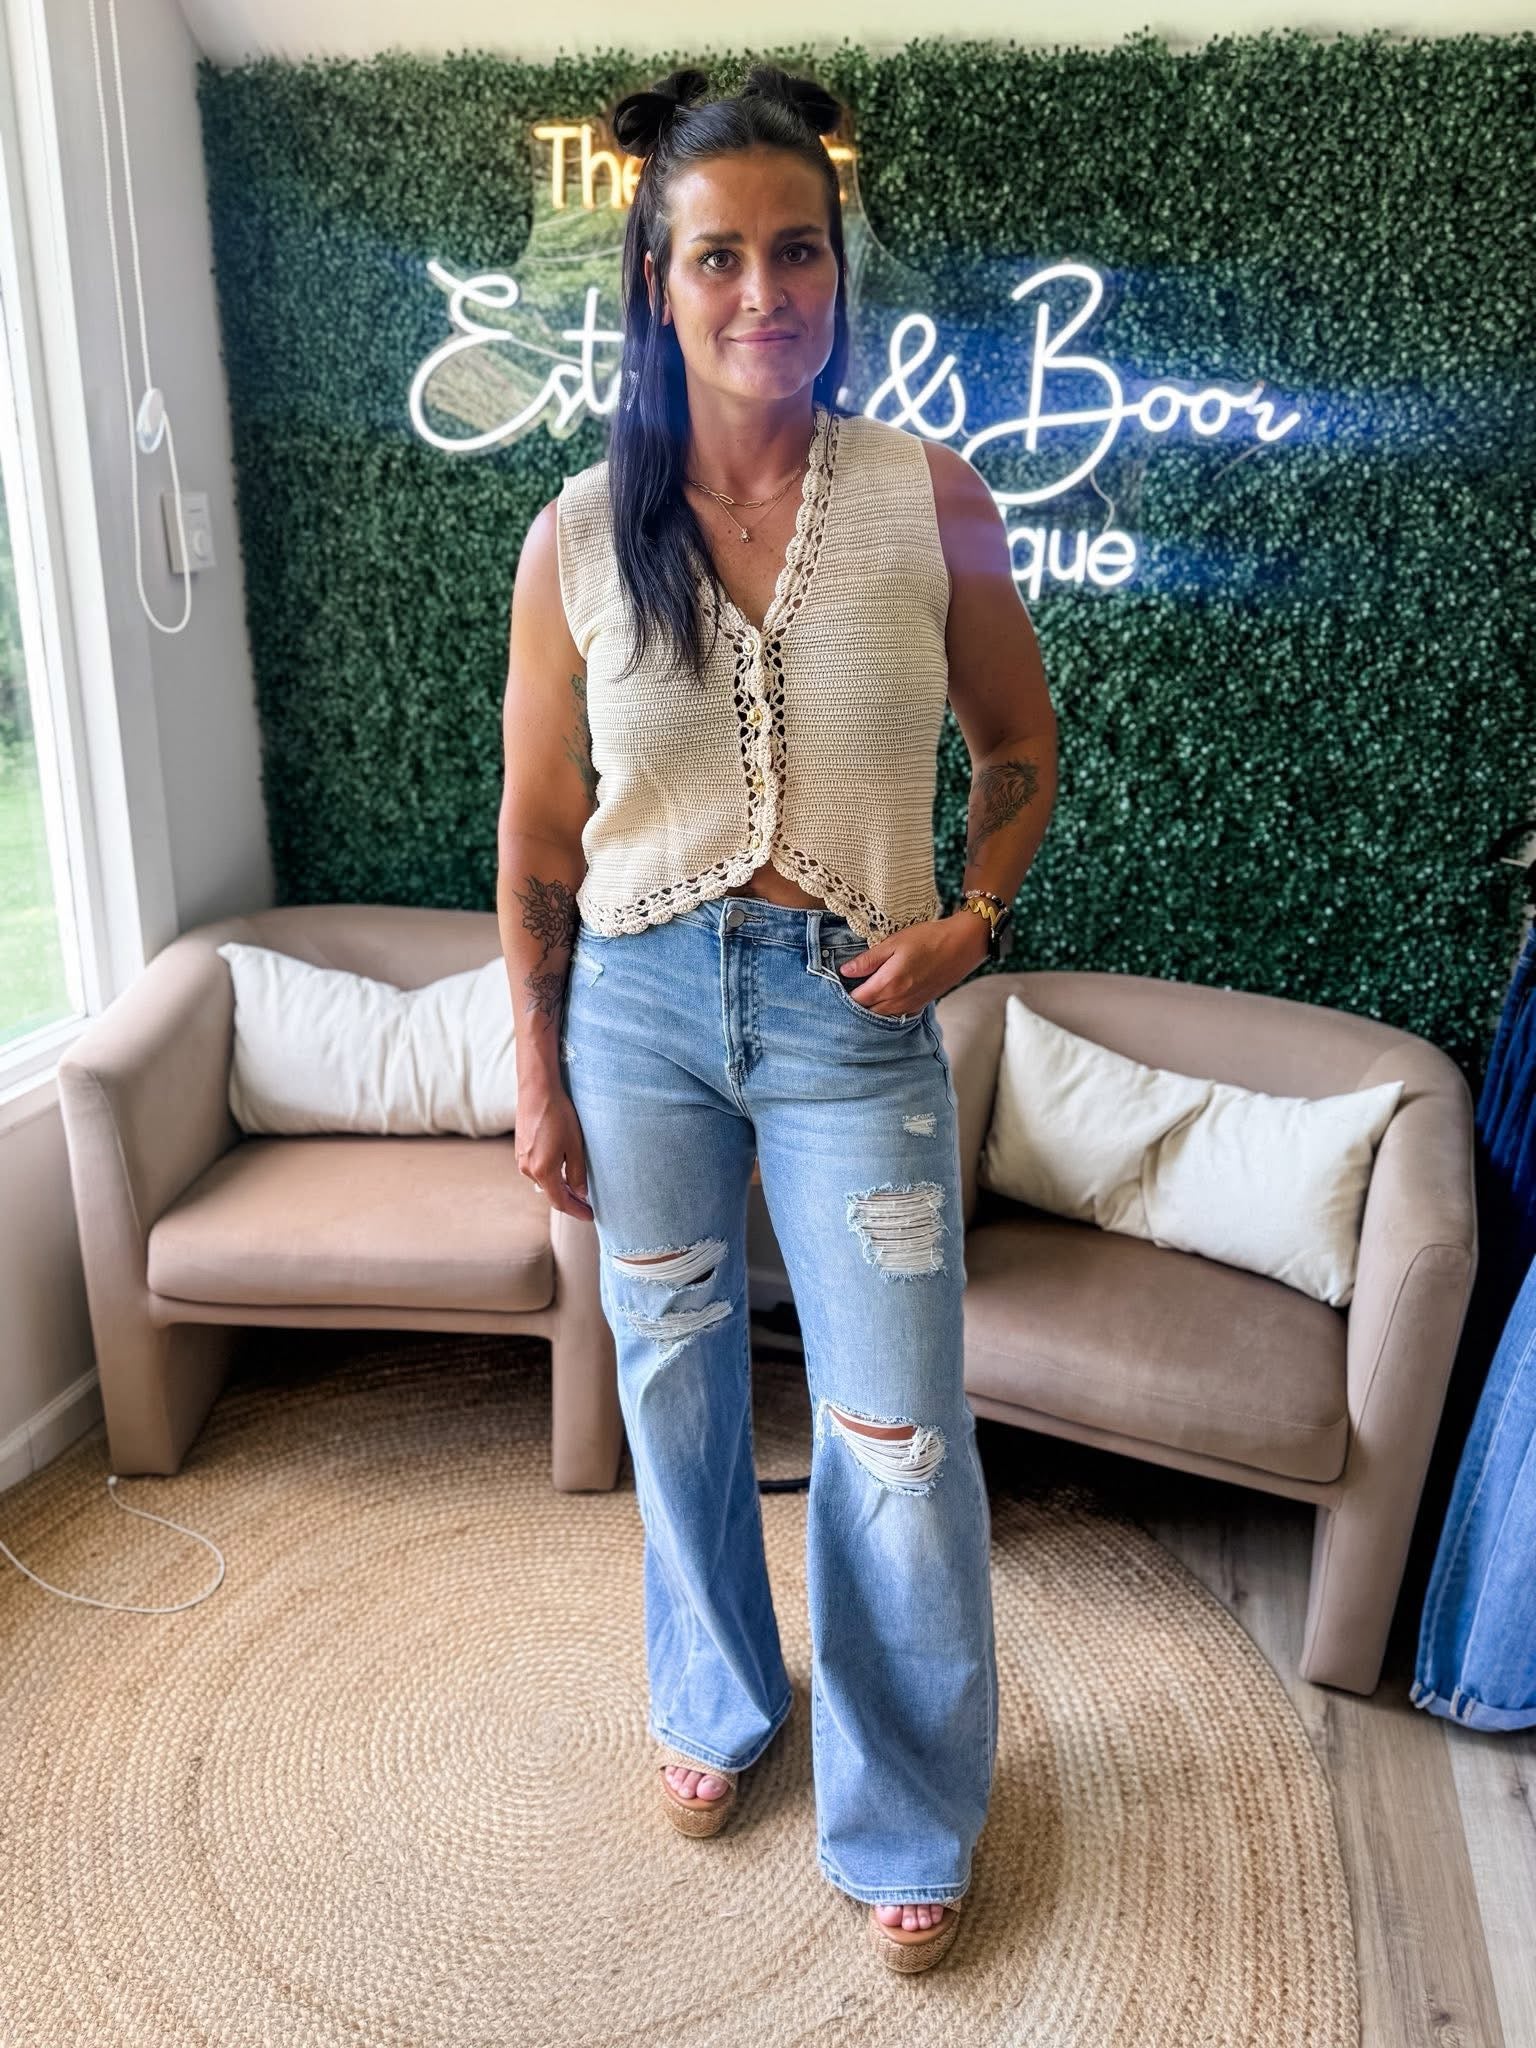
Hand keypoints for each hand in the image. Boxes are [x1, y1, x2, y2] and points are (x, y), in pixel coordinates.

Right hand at [515, 1082, 594, 1219]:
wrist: (537, 1091)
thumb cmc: (558, 1115)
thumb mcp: (575, 1146)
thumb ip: (577, 1173)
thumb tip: (580, 1193)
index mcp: (542, 1171)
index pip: (560, 1201)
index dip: (576, 1211)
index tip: (590, 1216)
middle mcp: (528, 1169)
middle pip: (551, 1192)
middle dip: (570, 1199)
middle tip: (588, 1203)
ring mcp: (521, 1159)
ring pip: (544, 1180)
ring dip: (560, 1186)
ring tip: (578, 1186)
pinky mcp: (520, 1150)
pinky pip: (538, 1169)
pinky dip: (551, 1173)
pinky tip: (563, 1167)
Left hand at [836, 912, 990, 1015]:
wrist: (962, 945)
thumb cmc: (928, 939)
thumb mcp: (894, 942)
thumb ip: (868, 959)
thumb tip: (844, 970)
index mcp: (889, 983)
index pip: (857, 999)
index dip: (844, 993)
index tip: (838, 984)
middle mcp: (898, 1000)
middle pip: (867, 1011)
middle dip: (856, 1003)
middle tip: (847, 989)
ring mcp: (910, 1005)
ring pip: (882, 1015)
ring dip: (870, 1008)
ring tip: (864, 993)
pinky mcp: (920, 1004)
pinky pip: (897, 1014)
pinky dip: (886, 1009)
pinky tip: (884, 997)